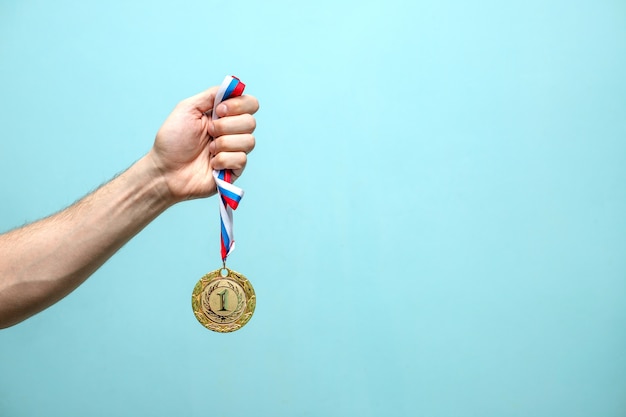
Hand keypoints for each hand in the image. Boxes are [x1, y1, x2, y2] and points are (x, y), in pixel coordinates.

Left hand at [149, 86, 258, 202]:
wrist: (165, 170)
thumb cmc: (172, 141)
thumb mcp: (187, 108)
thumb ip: (210, 95)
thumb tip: (233, 87)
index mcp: (224, 115)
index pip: (250, 103)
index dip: (238, 105)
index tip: (219, 110)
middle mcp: (232, 132)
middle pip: (251, 122)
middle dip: (226, 126)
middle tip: (209, 132)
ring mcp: (234, 151)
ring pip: (249, 141)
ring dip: (224, 144)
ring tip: (208, 149)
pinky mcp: (234, 170)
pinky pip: (241, 159)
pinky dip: (223, 160)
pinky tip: (211, 163)